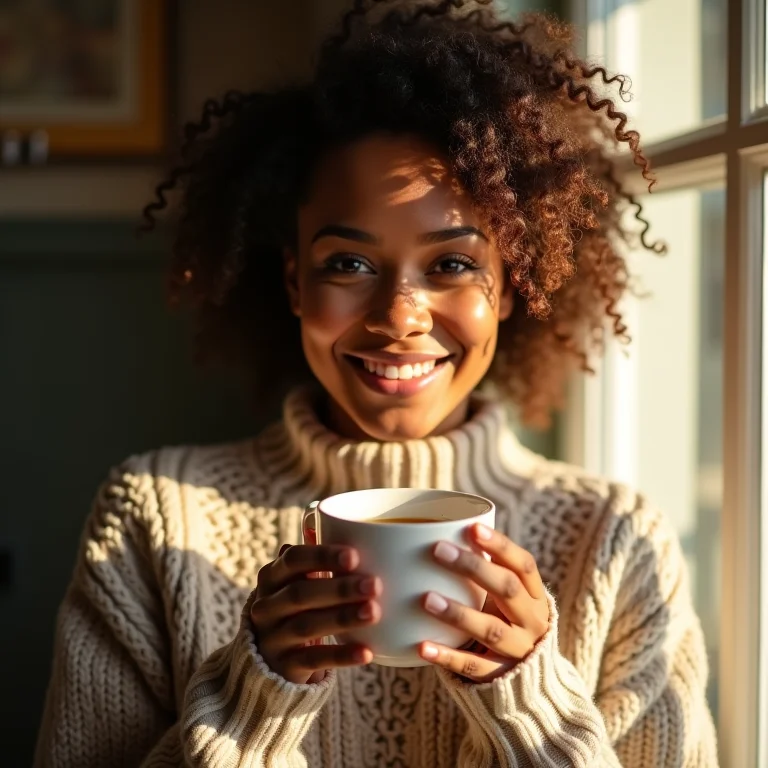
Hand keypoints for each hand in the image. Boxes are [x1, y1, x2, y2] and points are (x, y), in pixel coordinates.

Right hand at [250, 543, 381, 683]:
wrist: (272, 658)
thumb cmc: (298, 606)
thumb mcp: (299, 578)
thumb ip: (312, 553)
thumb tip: (320, 514)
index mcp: (271, 576)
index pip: (293, 560)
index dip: (322, 556)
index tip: (354, 556)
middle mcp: (266, 606)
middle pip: (301, 594)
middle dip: (340, 588)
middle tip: (376, 584)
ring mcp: (272, 638)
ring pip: (307, 625)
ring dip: (343, 617)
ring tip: (375, 612)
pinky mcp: (284, 666)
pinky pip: (313, 660)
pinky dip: (342, 655)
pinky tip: (367, 651)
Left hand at [417, 523, 548, 682]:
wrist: (533, 681)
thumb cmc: (507, 621)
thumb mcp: (509, 598)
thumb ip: (487, 572)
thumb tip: (440, 533)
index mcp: (535, 595)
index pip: (523, 565)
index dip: (501, 545)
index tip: (473, 528)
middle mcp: (531, 621)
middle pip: (507, 589)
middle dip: (473, 568)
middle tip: (437, 550)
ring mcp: (518, 650)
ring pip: (490, 629)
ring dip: (458, 613)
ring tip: (427, 599)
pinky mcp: (499, 677)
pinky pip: (472, 666)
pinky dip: (447, 656)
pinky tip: (422, 646)